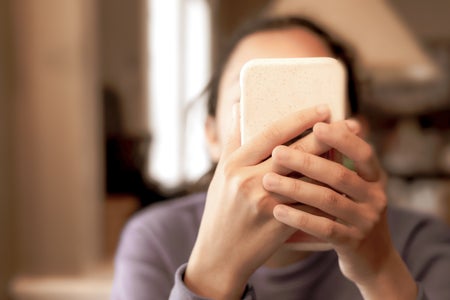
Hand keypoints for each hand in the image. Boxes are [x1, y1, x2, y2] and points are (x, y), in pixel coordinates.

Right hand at [184, 105, 330, 298]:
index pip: (271, 134)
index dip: (300, 119)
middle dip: (326, 136)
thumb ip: (233, 139)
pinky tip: (345, 182)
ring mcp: (265, 204)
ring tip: (353, 151)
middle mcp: (248, 182)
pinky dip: (327, 192)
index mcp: (233, 165)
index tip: (323, 108)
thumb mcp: (221, 173)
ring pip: (307, 179)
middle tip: (349, 123)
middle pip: (295, 152)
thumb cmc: (220, 210)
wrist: (219, 255)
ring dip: (333, 163)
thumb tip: (240, 105)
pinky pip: (309, 204)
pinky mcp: (279, 224)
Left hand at [263, 120, 416, 298]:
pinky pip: (324, 228)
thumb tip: (309, 127)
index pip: (363, 152)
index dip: (342, 138)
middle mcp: (375, 197)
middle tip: (277, 152)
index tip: (316, 125)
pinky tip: (277, 211)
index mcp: (374, 177)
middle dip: (307, 161)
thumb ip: (336, 163)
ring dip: (296, 188)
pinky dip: (299, 218)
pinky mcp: (353, 243)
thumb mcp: (352, 188)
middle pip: (340, 175)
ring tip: (268, 180)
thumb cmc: (350, 213)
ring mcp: (366, 221)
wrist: (371, 259)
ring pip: (329, 200)